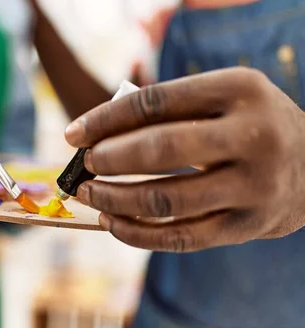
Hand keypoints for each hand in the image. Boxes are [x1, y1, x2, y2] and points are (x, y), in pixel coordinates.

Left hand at [65, 67, 304, 251]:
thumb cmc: (250, 123)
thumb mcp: (223, 97)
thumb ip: (170, 110)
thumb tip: (96, 137)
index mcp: (239, 89)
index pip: (154, 103)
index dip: (105, 120)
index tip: (73, 134)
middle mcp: (253, 135)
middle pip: (160, 150)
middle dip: (108, 159)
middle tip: (83, 165)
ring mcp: (254, 185)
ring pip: (164, 200)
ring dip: (113, 199)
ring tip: (88, 193)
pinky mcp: (248, 226)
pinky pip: (180, 237)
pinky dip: (136, 233)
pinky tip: (111, 222)